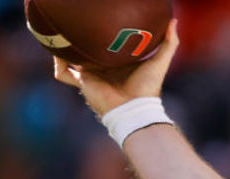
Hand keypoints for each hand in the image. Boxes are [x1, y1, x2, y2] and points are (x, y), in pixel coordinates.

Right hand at [53, 19, 179, 116]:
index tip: (97, 19)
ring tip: (58, 32)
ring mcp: (90, 74)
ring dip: (62, 47)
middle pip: (85, 49)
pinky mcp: (82, 82)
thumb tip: (173, 21)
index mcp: (116, 61)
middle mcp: (101, 67)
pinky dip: (58, 62)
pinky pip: (63, 72)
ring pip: (70, 58)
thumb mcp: (160, 60)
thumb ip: (169, 42)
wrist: (135, 108)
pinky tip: (57, 51)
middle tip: (73, 22)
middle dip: (77, 37)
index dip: (99, 34)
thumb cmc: (148, 87)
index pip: (104, 44)